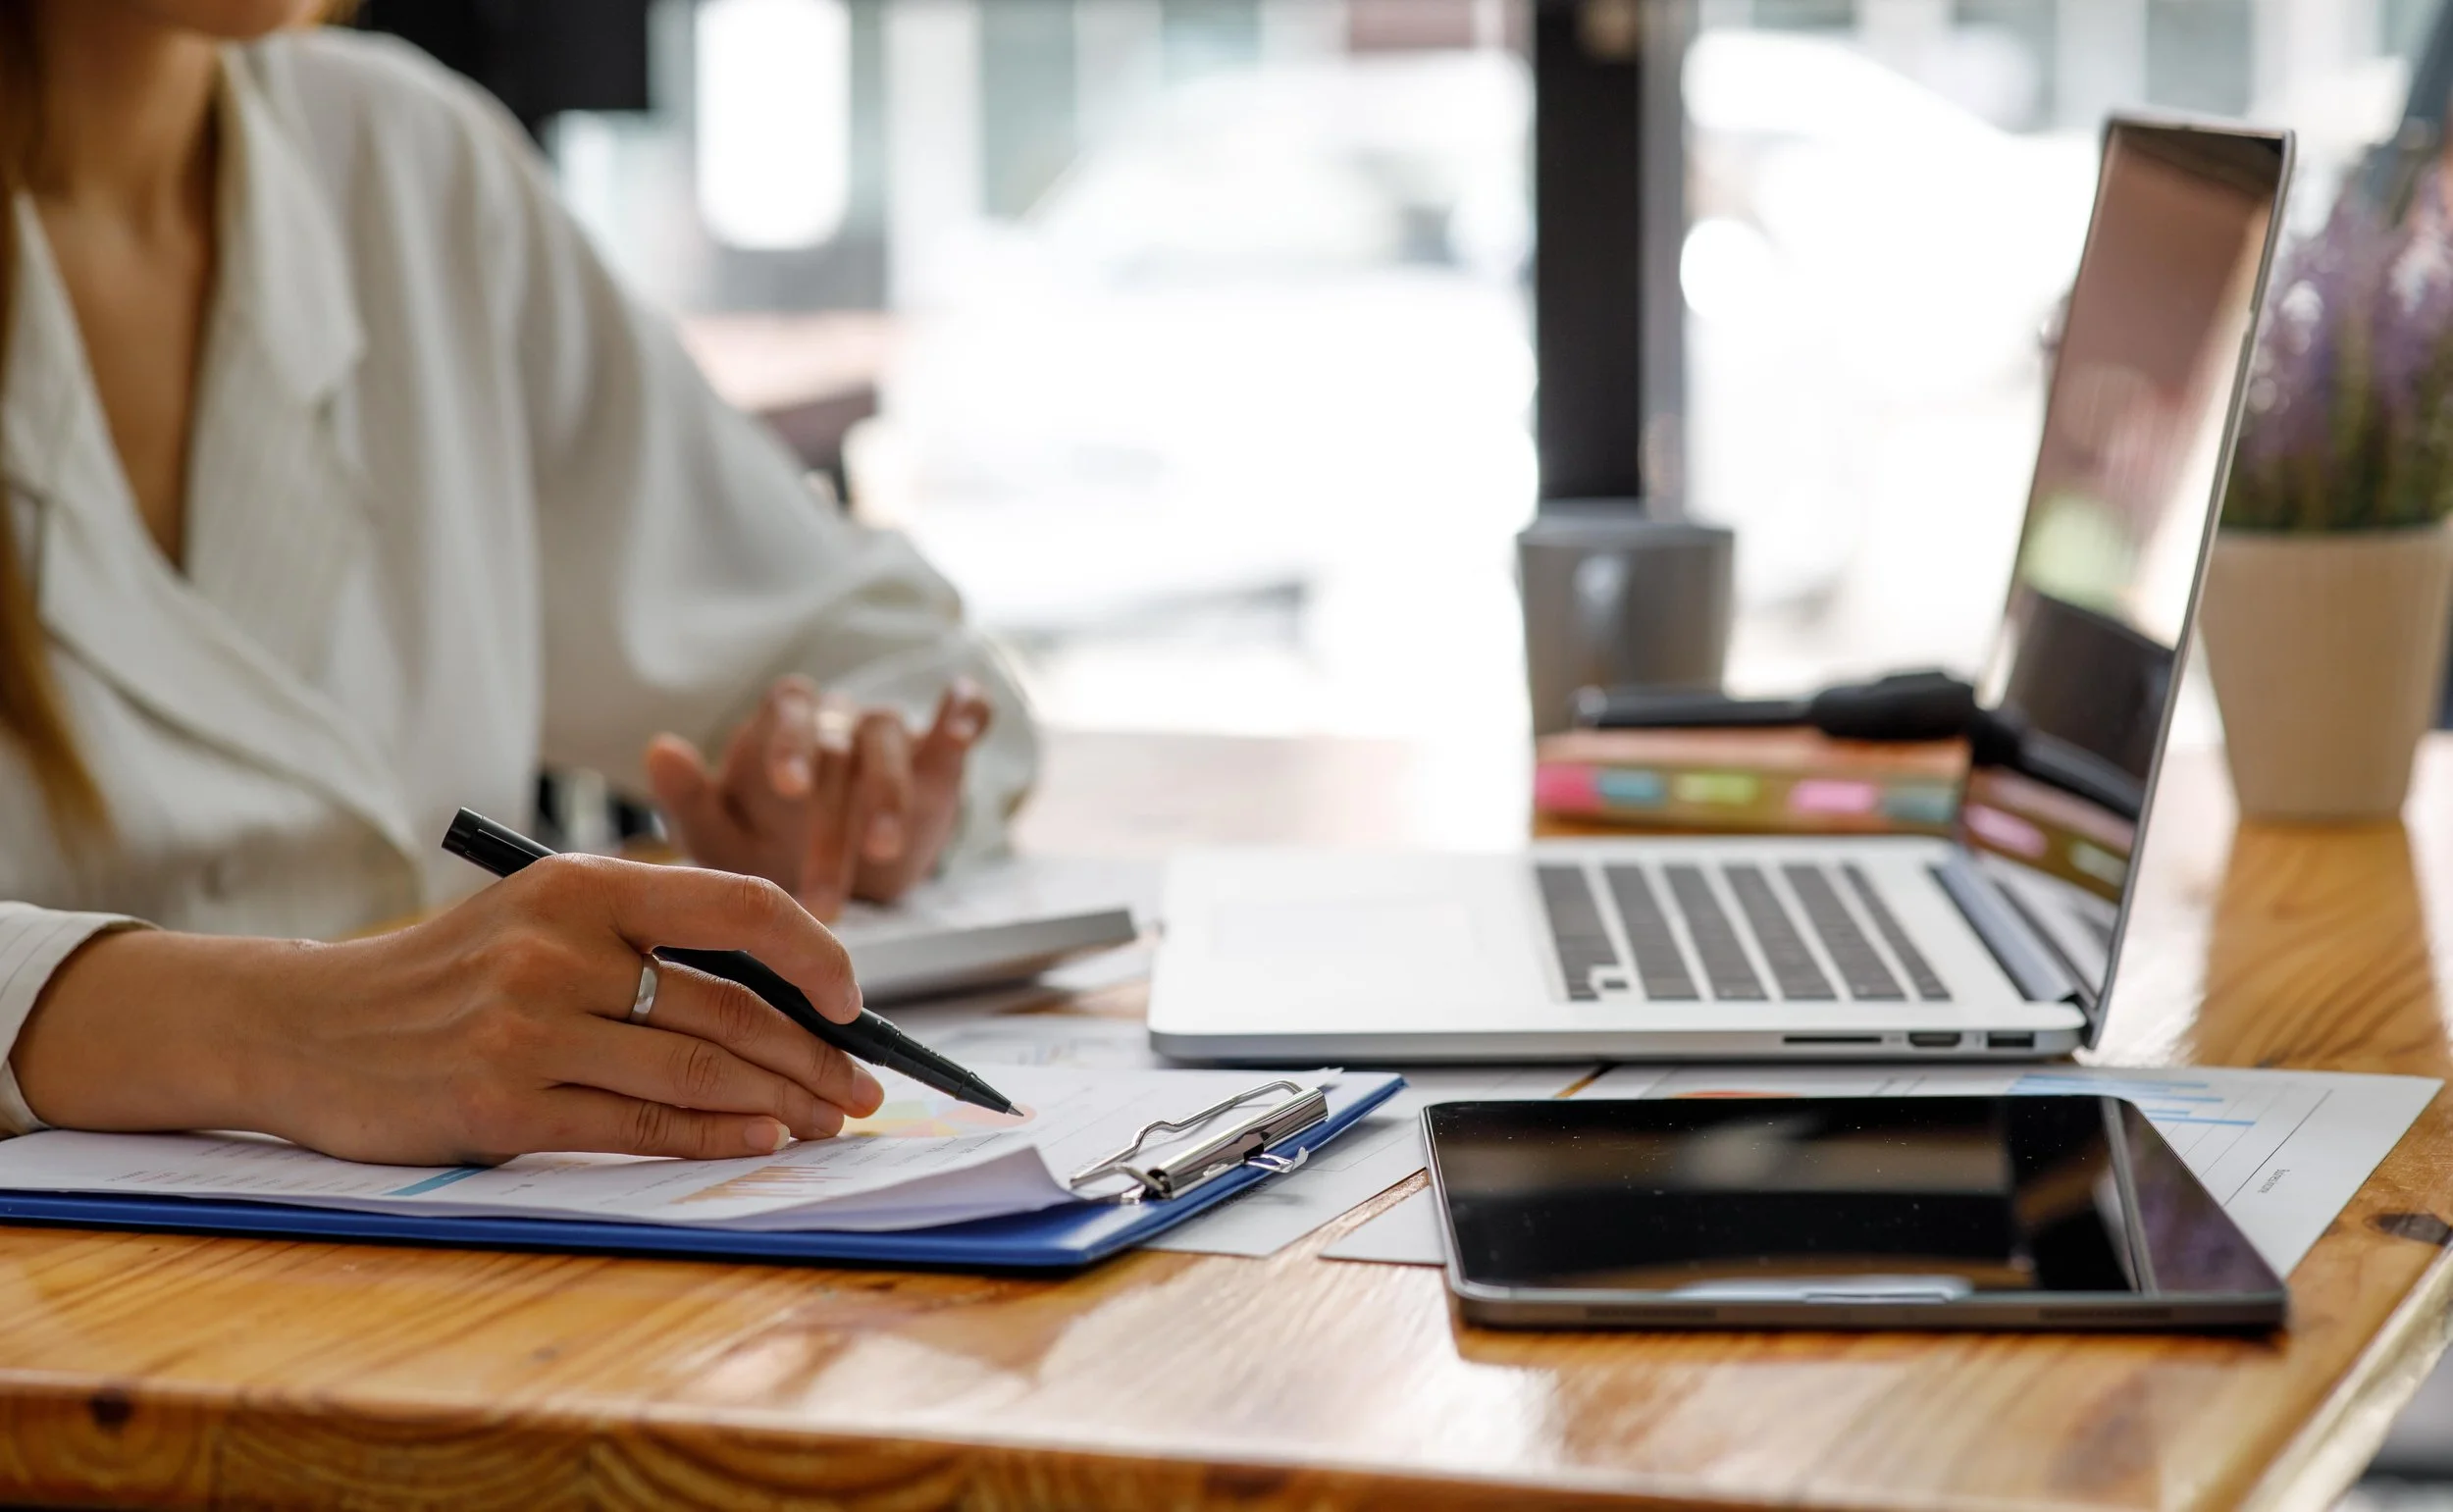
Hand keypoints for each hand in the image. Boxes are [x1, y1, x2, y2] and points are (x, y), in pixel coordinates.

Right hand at [13, 856, 886, 1165]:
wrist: (305, 1027)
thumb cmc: (446, 974)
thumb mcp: (539, 917)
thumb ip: (644, 940)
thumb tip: (786, 992)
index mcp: (581, 884)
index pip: (739, 906)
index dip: (817, 953)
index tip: (855, 1000)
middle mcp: (560, 949)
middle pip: (732, 1007)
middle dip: (815, 1054)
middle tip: (865, 1087)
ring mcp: (529, 1028)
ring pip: (697, 1072)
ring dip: (781, 1103)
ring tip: (829, 1121)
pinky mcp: (503, 1104)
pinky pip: (639, 1126)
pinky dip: (716, 1137)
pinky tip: (766, 1140)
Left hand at [644, 676, 990, 918]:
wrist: (816, 877)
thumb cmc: (760, 848)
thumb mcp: (717, 837)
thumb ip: (688, 797)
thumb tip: (659, 748)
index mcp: (783, 729)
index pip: (787, 713)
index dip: (790, 744)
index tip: (787, 789)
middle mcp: (835, 723)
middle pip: (842, 744)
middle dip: (838, 814)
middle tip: (835, 877)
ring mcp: (887, 739)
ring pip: (892, 741)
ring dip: (891, 795)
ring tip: (884, 853)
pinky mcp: (936, 761)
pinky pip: (957, 722)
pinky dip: (966, 715)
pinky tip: (965, 728)